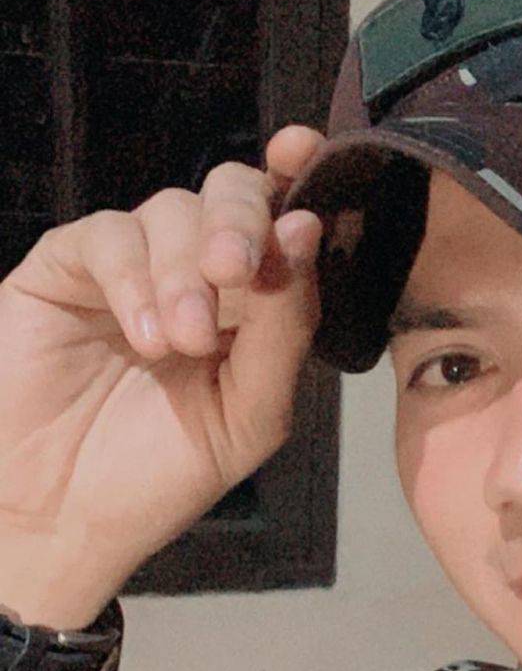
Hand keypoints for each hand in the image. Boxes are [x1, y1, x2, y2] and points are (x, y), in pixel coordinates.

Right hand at [0, 125, 326, 626]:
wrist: (66, 519)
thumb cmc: (161, 478)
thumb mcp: (250, 414)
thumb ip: (285, 328)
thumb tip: (306, 230)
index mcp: (251, 309)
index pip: (282, 223)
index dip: (297, 177)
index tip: (302, 151)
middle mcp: (196, 277)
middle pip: (232, 196)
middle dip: (241, 221)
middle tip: (235, 271)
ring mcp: (131, 270)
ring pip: (172, 211)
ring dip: (185, 272)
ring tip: (179, 344)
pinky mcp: (66, 271)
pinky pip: (107, 235)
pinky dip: (133, 278)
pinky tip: (144, 336)